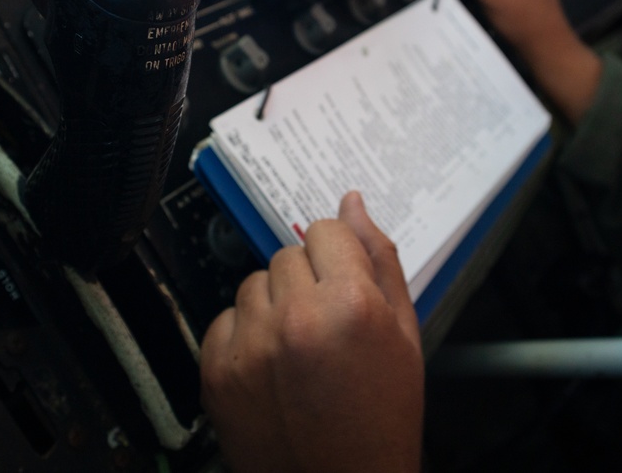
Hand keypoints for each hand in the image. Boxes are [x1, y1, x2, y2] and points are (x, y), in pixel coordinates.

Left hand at [199, 191, 423, 472]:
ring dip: (273, 305)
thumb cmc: (380, 418)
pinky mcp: (217, 370)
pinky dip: (244, 336)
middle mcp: (296, 317)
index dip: (337, 255)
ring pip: (253, 283)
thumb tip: (353, 203)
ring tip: (298, 349)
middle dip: (307, 280)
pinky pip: (224, 319)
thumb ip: (380, 260)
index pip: (325, 231)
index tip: (342, 279)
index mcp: (350, 304)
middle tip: (326, 325)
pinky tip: (271, 367)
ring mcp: (251, 345)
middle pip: (287, 255)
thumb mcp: (404, 334)